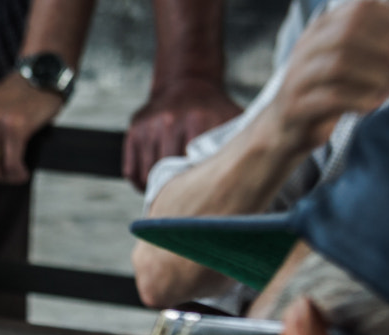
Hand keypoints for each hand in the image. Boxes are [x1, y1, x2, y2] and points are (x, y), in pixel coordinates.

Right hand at [124, 76, 243, 188]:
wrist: (186, 82)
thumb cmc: (214, 110)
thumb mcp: (231, 118)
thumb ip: (242, 140)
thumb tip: (257, 169)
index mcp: (197, 120)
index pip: (192, 168)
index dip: (197, 187)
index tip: (204, 196)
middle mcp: (170, 121)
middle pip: (168, 175)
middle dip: (176, 190)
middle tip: (186, 199)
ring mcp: (149, 127)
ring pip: (147, 176)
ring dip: (156, 190)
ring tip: (169, 191)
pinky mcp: (134, 131)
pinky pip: (131, 171)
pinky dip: (140, 183)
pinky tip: (153, 181)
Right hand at [258, 0, 388, 157]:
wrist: (289, 128)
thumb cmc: (331, 89)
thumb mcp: (365, 60)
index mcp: (324, 27)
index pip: (361, 8)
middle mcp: (308, 45)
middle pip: (351, 30)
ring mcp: (298, 75)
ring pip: (340, 63)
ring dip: (377, 74)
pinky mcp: (295, 105)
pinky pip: (332, 97)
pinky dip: (360, 99)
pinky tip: (376, 105)